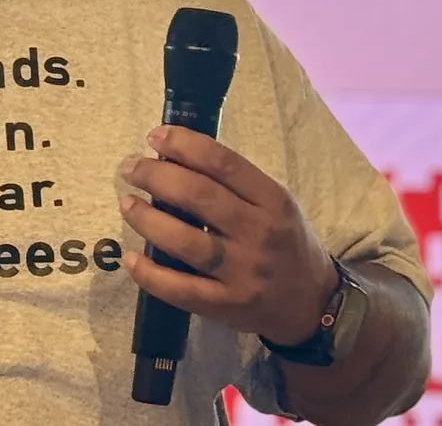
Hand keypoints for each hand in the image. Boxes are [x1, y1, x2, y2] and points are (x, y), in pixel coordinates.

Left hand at [118, 125, 338, 345]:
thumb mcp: (276, 204)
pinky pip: (181, 290)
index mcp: (273, 201)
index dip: (184, 145)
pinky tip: (132, 259)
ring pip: (185, 241)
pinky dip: (151, 274)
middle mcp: (259, 234)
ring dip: (147, 219)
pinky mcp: (228, 305)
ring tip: (127, 204)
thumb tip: (175, 155)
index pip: (223, 163)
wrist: (314, 305)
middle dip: (155, 176)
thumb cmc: (286, 243)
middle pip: (198, 197)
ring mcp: (243, 273)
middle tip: (130, 169)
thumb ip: (235, 183)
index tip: (155, 136)